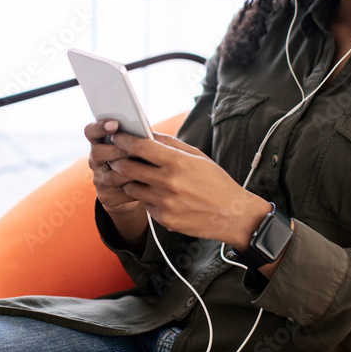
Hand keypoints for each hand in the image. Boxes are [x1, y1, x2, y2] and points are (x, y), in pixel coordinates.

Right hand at [84, 120, 148, 249]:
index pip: (91, 131)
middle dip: (117, 151)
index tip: (115, 124)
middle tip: (134, 150)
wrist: (137, 189)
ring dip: (130, 172)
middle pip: (97, 153)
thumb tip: (148, 133)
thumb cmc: (140, 160)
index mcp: (100, 143)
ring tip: (147, 169)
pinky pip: (120, 193)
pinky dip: (136, 188)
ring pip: (110, 176)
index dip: (100, 127)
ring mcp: (99, 179)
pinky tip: (149, 184)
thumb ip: (138, 138)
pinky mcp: (106, 197)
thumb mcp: (138, 147)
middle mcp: (95, 160)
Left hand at [108, 131, 270, 247]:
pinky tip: (160, 195)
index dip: (124, 139)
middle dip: (118, 160)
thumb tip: (148, 132)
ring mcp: (164, 203)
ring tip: (139, 176)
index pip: (140, 146)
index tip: (117, 136)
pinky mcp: (163, 219)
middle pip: (127, 167)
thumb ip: (170, 143)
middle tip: (117, 156)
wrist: (233, 215)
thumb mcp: (198, 156)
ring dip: (130, 180)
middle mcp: (168, 183)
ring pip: (131, 188)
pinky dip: (147, 198)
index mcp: (177, 162)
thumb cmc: (217, 183)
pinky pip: (145, 204)